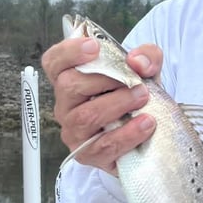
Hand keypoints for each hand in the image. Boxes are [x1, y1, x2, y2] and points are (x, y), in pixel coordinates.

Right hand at [42, 36, 161, 174]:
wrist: (148, 131)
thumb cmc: (135, 96)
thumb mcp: (145, 70)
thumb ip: (146, 57)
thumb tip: (138, 62)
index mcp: (70, 79)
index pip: (54, 62)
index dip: (69, 52)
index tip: (94, 47)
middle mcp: (66, 105)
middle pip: (68, 86)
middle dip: (104, 79)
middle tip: (134, 80)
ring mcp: (74, 131)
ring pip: (85, 117)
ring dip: (117, 105)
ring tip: (143, 98)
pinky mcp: (89, 154)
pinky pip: (104, 145)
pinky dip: (127, 133)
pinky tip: (146, 124)